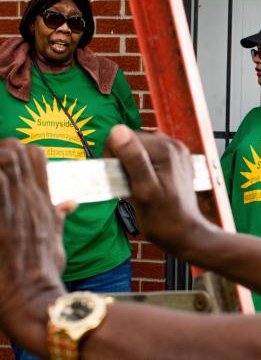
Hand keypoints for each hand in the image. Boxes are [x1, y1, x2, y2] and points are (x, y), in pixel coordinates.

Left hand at [0, 139, 65, 352]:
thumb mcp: (55, 240)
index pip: (36, 154)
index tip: (8, 165)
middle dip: (1, 151)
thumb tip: (70, 203)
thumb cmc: (42, 271)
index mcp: (43, 200)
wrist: (32, 295)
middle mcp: (28, 197)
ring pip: (3, 158)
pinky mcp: (0, 220)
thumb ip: (58, 217)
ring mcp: (12, 205)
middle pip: (14, 148)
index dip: (19, 152)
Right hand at [105, 125, 215, 256]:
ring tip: (135, 185)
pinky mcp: (177, 161)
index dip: (112, 156)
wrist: (185, 233)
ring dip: (131, 165)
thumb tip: (117, 130)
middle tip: (126, 185)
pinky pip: (150, 156)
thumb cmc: (163, 218)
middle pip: (132, 141)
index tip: (115, 177)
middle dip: (122, 161)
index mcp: (165, 148)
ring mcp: (177, 152)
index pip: (122, 136)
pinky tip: (145, 183)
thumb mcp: (143, 190)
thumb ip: (133, 159)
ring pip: (140, 148)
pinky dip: (142, 168)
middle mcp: (173, 144)